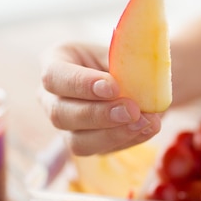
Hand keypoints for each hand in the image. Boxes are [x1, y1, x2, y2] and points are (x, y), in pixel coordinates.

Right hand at [38, 42, 161, 154]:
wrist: (139, 76)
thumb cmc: (125, 57)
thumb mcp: (123, 50)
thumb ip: (125, 64)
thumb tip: (136, 82)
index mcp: (54, 62)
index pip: (54, 77)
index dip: (81, 85)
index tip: (113, 88)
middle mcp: (52, 97)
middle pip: (60, 114)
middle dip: (99, 114)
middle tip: (132, 110)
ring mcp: (67, 125)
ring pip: (77, 142)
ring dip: (114, 134)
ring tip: (145, 122)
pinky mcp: (87, 144)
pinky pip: (102, 150)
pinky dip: (128, 140)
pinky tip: (148, 128)